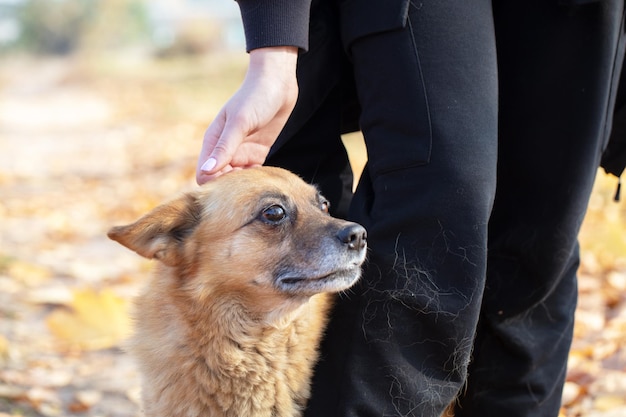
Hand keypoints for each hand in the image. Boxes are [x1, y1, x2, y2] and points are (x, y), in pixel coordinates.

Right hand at [196, 46, 298, 183]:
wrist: (277, 83)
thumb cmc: (254, 97)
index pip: (204, 174)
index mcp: (213, 142)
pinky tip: (265, 179)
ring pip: (237, 179)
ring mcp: (241, 152)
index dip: (214, 186)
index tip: (230, 188)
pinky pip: (252, 174)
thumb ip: (224, 148)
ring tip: (257, 184)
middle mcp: (224, 150)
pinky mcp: (257, 153)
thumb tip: (207, 171)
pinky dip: (256, 179)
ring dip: (244, 185)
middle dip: (231, 188)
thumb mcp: (239, 123)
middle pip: (220, 181)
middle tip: (248, 188)